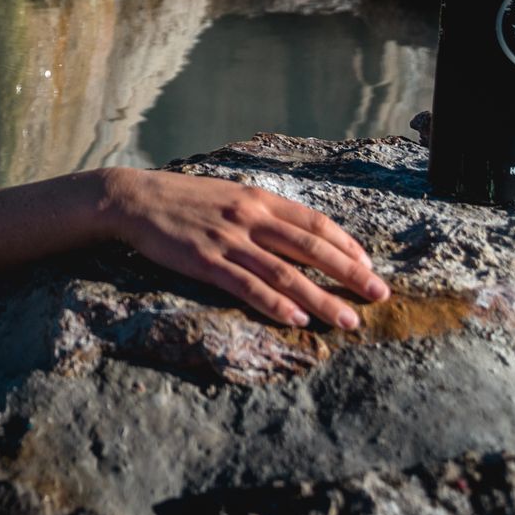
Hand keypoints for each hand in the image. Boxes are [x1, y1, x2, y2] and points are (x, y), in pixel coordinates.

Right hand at [103, 168, 388, 328]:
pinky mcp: (206, 261)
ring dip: (321, 299)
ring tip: (348, 319)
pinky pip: (248, 286)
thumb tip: (294, 232)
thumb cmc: (182, 199)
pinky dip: (275, 304)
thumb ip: (261, 212)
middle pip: (311, 248)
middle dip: (350, 274)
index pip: (314, 222)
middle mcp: (250, 217)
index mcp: (258, 199)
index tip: (368, 266)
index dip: (346, 245)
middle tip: (380, 295)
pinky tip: (296, 320)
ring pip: (286, 273)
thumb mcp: (229, 194)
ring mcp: (229, 239)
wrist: (134, 199)